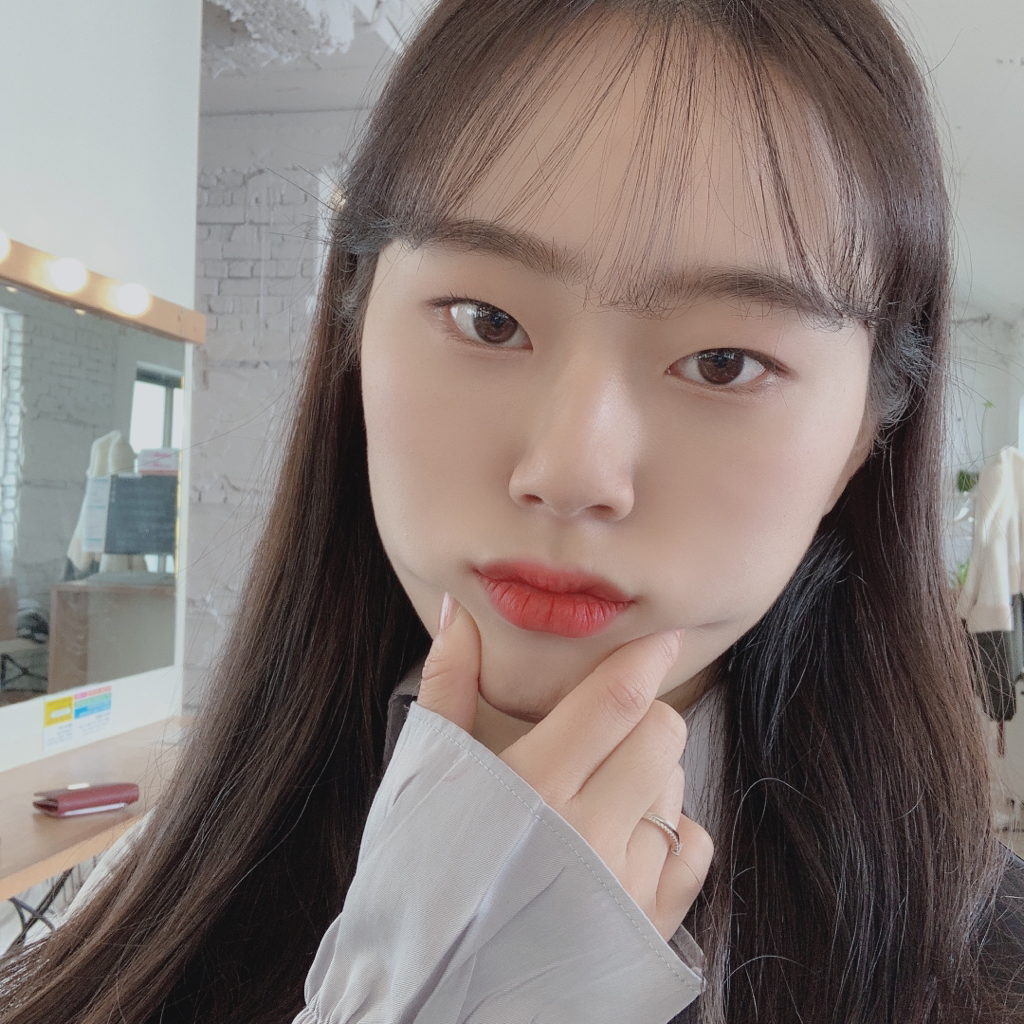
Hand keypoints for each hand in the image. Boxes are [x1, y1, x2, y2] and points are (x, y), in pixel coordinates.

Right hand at [416, 594, 714, 942]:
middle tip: (607, 728)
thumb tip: (460, 615)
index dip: (645, 658)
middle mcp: (589, 834)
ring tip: (603, 788)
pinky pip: (694, 850)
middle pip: (663, 733)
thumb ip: (447, 689)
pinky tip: (628, 836)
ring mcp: (625, 885)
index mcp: (532, 788)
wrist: (427, 1000)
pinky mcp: (647, 926)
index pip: (616, 700)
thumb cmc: (415, 884)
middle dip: (644, 713)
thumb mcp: (422, 779)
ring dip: (653, 771)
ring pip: (679, 785)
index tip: (658, 639)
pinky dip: (672, 831)